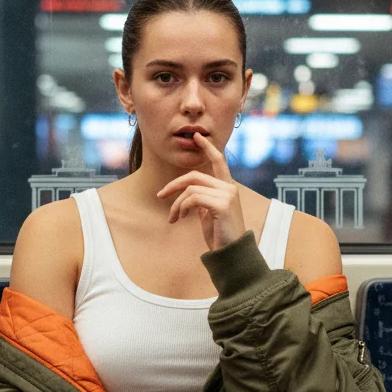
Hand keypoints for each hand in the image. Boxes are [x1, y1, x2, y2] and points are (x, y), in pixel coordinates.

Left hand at [156, 133, 247, 250]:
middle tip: (160, 196)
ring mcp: (227, 195)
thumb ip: (203, 200)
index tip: (197, 137)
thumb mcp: (210, 214)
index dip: (208, 147)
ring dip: (176, 204)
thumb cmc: (220, 235)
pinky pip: (193, 199)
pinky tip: (181, 218)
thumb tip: (188, 195)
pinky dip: (181, 208)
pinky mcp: (222, 205)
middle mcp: (229, 188)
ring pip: (190, 189)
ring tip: (173, 218)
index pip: (219, 161)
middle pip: (194, 176)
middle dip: (173, 185)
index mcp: (228, 187)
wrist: (231, 254)